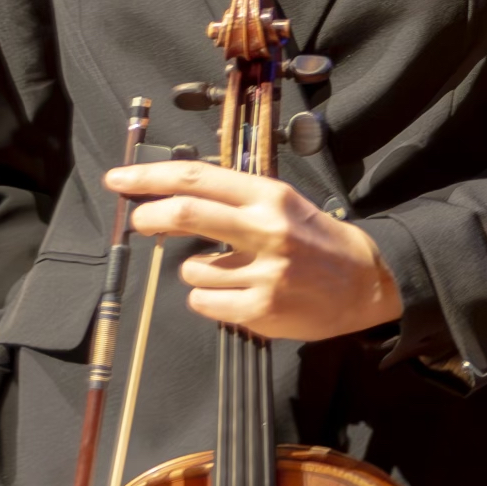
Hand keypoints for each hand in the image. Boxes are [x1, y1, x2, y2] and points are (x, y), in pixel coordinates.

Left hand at [106, 160, 402, 342]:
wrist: (366, 282)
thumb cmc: (316, 241)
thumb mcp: (283, 206)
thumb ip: (236, 201)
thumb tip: (173, 201)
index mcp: (270, 196)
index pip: (197, 178)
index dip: (150, 177)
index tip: (119, 178)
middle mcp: (266, 229)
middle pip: (186, 213)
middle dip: (150, 216)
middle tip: (140, 220)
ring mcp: (263, 272)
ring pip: (191, 269)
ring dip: (196, 271)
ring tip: (231, 273)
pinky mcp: (260, 308)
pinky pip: (204, 303)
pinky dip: (212, 301)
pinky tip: (241, 295)